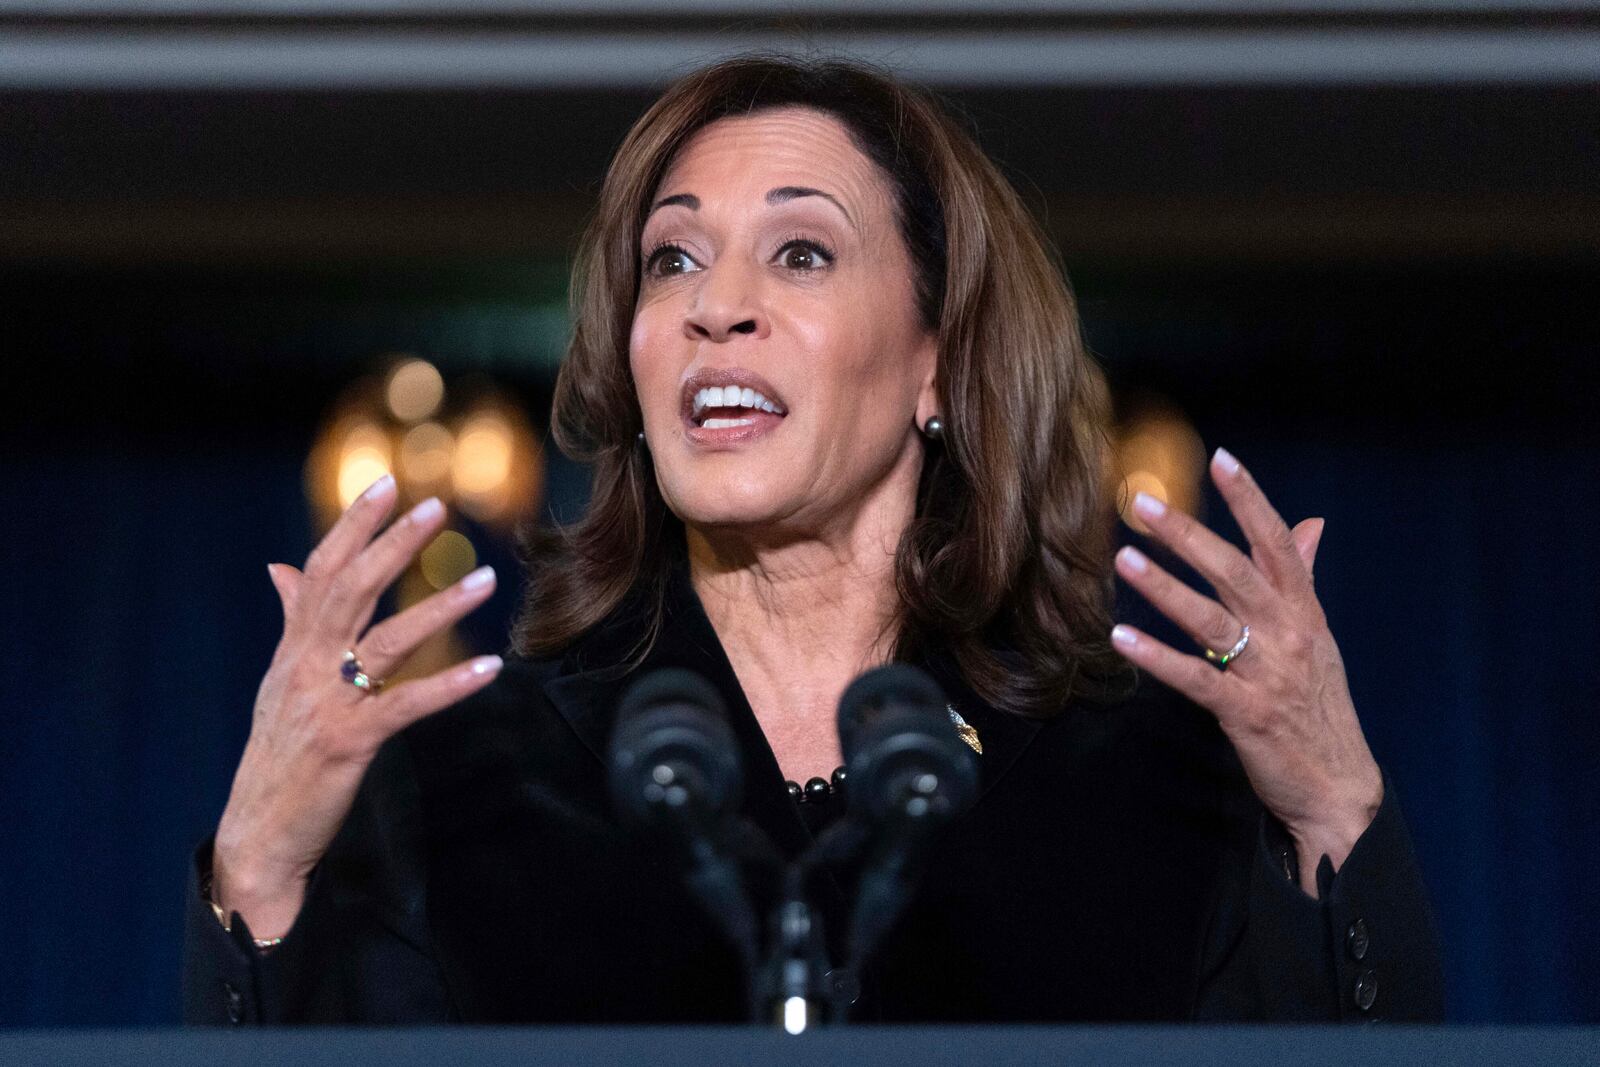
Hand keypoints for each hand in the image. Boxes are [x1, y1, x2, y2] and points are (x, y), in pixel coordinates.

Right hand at [212, 474, 503, 938]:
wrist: (257, 832)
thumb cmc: (277, 752)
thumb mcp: (280, 679)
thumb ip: (291, 620)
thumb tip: (281, 567)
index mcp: (293, 647)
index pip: (321, 570)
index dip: (354, 526)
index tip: (387, 483)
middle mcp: (305, 666)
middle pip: (349, 590)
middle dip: (392, 545)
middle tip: (436, 506)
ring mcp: (325, 704)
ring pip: (384, 642)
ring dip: (438, 608)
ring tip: (486, 580)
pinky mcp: (348, 743)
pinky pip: (405, 706)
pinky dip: (449, 685)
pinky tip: (489, 667)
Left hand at [1110, 448, 1382, 896]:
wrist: (1340, 787)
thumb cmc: (1320, 707)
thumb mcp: (1318, 637)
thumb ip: (1303, 578)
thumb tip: (1311, 524)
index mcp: (1304, 612)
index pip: (1277, 544)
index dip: (1250, 501)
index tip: (1222, 459)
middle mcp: (1288, 635)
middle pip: (1234, 572)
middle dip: (1188, 534)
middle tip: (1142, 504)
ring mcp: (1267, 674)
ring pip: (1211, 620)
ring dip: (1164, 587)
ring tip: (1124, 558)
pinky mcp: (1245, 713)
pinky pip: (1196, 679)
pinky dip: (1158, 658)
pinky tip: (1123, 639)